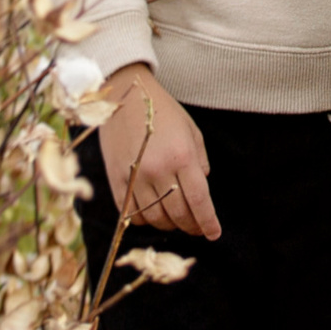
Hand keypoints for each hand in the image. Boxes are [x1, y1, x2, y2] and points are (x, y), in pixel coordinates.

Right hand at [93, 65, 220, 237]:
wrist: (125, 96)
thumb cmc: (163, 111)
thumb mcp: (191, 131)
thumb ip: (200, 161)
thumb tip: (202, 187)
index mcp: (182, 156)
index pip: (199, 200)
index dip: (208, 222)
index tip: (214, 234)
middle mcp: (158, 170)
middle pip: (178, 214)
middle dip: (191, 226)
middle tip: (197, 228)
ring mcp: (135, 176)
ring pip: (155, 218)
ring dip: (169, 224)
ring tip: (176, 220)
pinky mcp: (116, 180)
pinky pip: (132, 213)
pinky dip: (145, 219)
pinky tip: (153, 212)